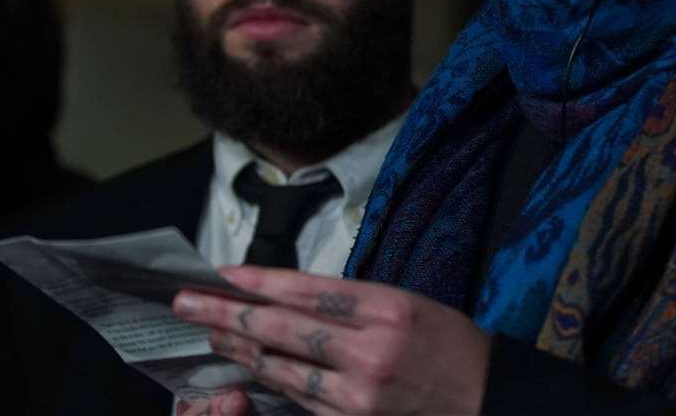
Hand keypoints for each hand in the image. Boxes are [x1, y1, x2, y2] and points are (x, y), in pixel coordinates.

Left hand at [172, 266, 489, 415]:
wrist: (487, 399)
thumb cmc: (452, 346)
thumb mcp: (410, 305)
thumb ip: (354, 303)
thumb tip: (291, 298)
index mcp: (389, 309)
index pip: (307, 291)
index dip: (259, 282)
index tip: (222, 274)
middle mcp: (370, 350)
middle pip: (283, 329)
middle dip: (229, 314)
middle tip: (188, 303)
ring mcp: (358, 394)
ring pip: (283, 369)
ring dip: (241, 351)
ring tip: (210, 334)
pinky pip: (302, 400)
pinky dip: (272, 382)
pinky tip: (250, 369)